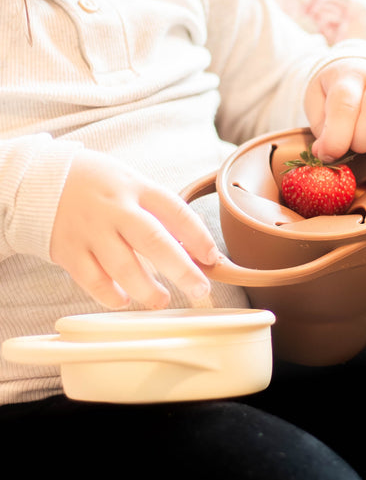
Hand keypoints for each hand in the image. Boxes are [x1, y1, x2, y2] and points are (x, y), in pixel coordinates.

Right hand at [50, 149, 218, 309]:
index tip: (212, 259)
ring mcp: (91, 230)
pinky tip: (124, 301)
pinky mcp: (69, 251)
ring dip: (147, 289)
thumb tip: (195, 250)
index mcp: (137, 188)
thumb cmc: (100, 186)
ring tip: (162, 300)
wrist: (39, 179)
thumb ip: (160, 214)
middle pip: (154, 241)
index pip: (176, 211)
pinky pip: (92, 280)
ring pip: (123, 266)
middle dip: (181, 269)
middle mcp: (115, 209)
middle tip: (200, 289)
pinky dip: (110, 296)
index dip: (199, 237)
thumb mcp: (133, 185)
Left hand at [304, 57, 365, 161]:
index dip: (336, 137)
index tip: (328, 154)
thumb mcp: (317, 103)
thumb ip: (321, 128)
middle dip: (363, 140)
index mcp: (350, 74)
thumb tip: (326, 154)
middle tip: (354, 145)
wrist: (363, 69)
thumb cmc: (336, 93)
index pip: (345, 104)